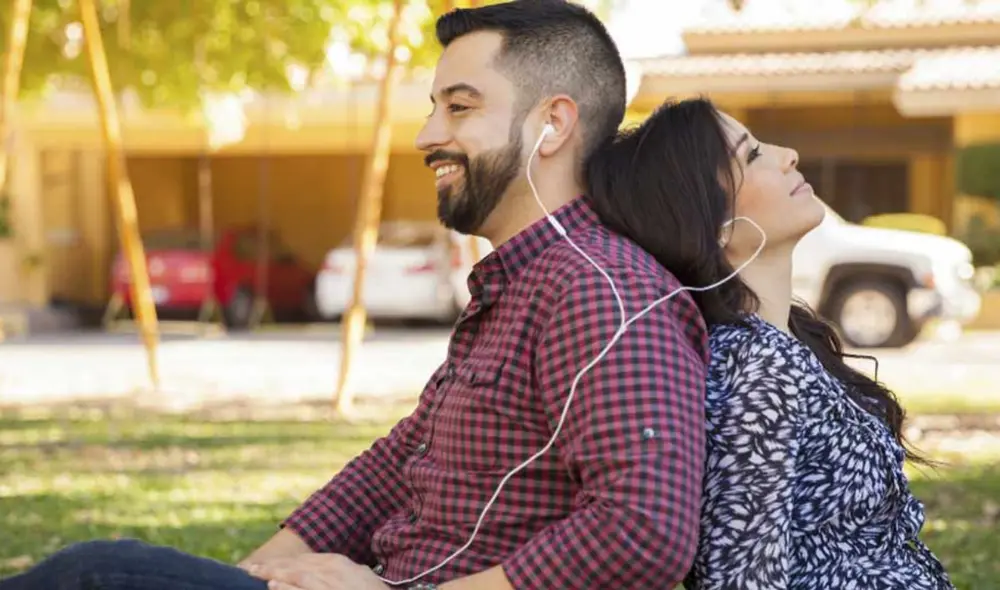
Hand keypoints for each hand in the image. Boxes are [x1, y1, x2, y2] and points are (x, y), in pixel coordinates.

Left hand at [246, 553, 390, 589]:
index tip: (264, 566)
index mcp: (339, 563)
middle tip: (249, 569)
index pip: (304, 560)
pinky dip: (288, 588)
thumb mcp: (358, 578)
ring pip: (298, 574)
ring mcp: (332, 583)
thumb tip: (323, 573)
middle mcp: (335, 569)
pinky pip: (306, 589)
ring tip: (255, 574)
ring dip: (274, 573)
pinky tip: (273, 587)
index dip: (282, 562)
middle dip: (272, 566)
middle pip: (297, 564)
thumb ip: (338, 573)